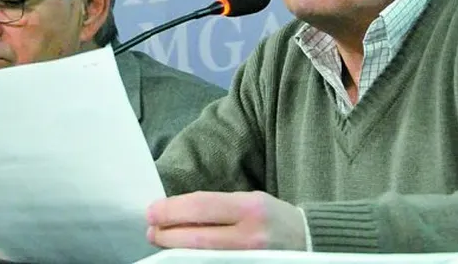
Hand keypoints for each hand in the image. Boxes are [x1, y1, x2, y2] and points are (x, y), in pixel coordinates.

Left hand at [146, 191, 306, 250]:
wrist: (306, 241)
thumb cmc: (272, 217)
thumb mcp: (250, 200)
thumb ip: (217, 206)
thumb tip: (176, 211)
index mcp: (250, 208)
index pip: (201, 207)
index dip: (171, 210)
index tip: (152, 211)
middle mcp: (250, 236)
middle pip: (197, 238)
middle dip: (167, 234)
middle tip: (151, 230)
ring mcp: (249, 259)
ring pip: (202, 258)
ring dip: (176, 250)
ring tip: (162, 241)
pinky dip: (194, 260)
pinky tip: (183, 255)